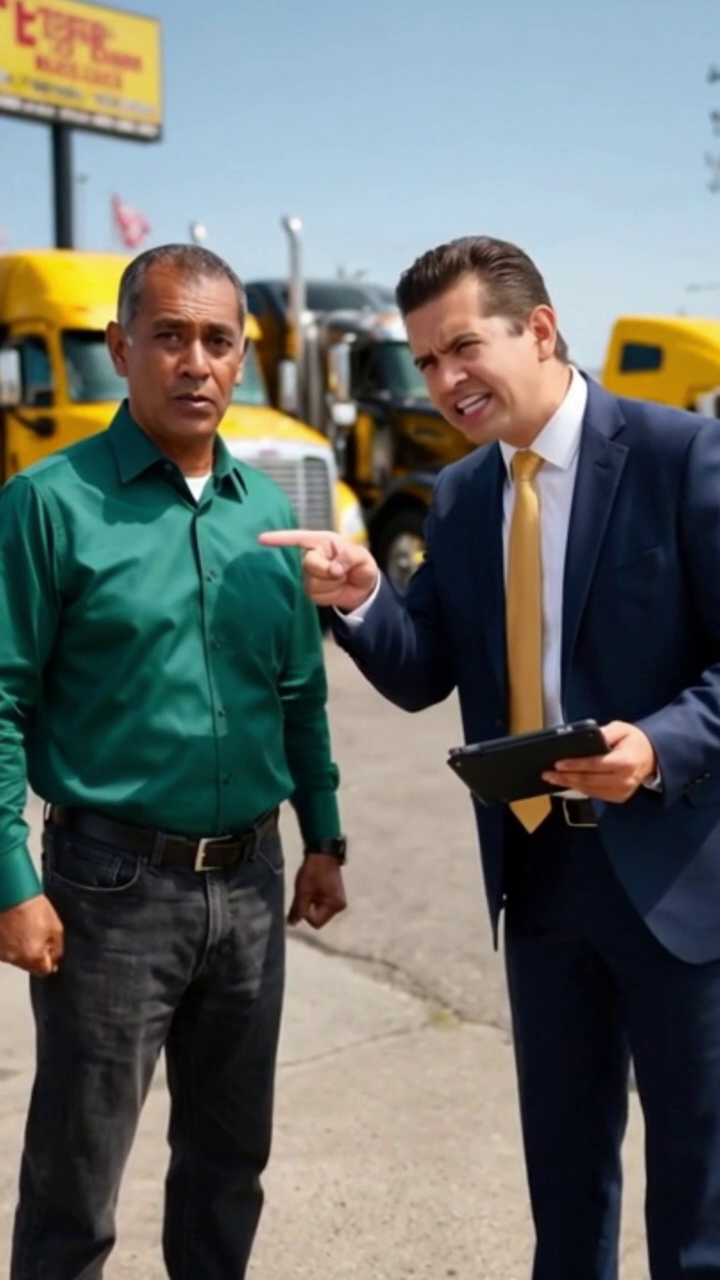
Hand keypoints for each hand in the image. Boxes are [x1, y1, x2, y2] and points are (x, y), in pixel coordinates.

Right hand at [0, 894, 63, 976]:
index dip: (49, 959)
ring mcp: (1, 953)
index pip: (45, 971)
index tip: (49, 947)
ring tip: (21, 926)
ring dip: (19, 946)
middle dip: (34, 952)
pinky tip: (11, 927)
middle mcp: (15, 960)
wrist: (9, 894)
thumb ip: (57, 949)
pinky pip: (4, 949)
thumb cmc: (32, 907)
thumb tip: (55, 963)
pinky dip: (8, 941)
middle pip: (29, 965)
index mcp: (33, 958)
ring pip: (15, 957)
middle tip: (35, 932)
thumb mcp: (56, 927)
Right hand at [258, 529, 378, 611]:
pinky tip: (335, 589)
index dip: (279, 539)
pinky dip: (328, 594)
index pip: (297, 538)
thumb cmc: (361, 566)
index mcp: (321, 542)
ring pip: (311, 581)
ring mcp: (307, 575)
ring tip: (341, 579)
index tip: (262, 539)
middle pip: (307, 563)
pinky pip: (314, 594)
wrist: (363, 591)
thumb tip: (334, 567)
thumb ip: (349, 556)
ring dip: (330, 584)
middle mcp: (311, 555)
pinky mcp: (308, 591)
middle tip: (341, 572)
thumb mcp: (362, 557)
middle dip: (325, 570)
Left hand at [287, 854, 346, 929]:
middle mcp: (339, 907)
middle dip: (309, 908)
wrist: (323, 853)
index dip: (306, 913)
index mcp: (334, 907)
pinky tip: (314, 888)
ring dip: (311, 903)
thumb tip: (292, 924)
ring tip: (310, 889)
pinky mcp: (336, 895)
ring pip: (319, 911)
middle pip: (318, 918)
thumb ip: (297, 909)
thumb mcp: (302, 891)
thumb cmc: (313, 872)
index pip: (316, 922)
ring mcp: (339, 901)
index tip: (304, 898)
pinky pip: (322, 904)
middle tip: (306, 893)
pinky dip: (315, 899)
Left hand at [543, 721, 657, 803]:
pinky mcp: (619, 797)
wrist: (651, 757)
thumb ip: (603, 733)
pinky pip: (595, 794)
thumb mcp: (621, 729)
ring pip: (590, 790)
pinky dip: (580, 788)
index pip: (595, 765)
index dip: (575, 765)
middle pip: (589, 780)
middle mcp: (624, 780)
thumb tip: (584, 737)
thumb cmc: (633, 740)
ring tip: (552, 779)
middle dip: (566, 777)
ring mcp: (622, 791)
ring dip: (569, 784)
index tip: (558, 764)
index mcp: (625, 762)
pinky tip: (567, 782)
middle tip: (548, 773)